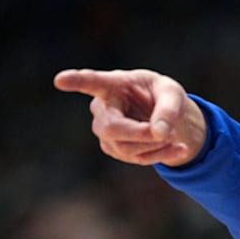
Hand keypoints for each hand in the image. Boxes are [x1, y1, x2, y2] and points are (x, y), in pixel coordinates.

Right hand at [54, 68, 206, 166]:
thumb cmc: (162, 96)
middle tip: (168, 134)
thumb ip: (169, 109)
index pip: (91, 81)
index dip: (76, 81)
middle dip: (141, 134)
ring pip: (125, 147)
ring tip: (174, 135)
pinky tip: (178, 149)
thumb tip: (159, 133)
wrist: (165, 117)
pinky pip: (137, 158)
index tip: (60, 80)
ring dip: (156, 145)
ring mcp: (104, 130)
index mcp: (113, 84)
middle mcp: (102, 107)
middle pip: (110, 128)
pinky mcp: (114, 148)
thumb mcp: (172, 94)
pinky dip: (162, 155)